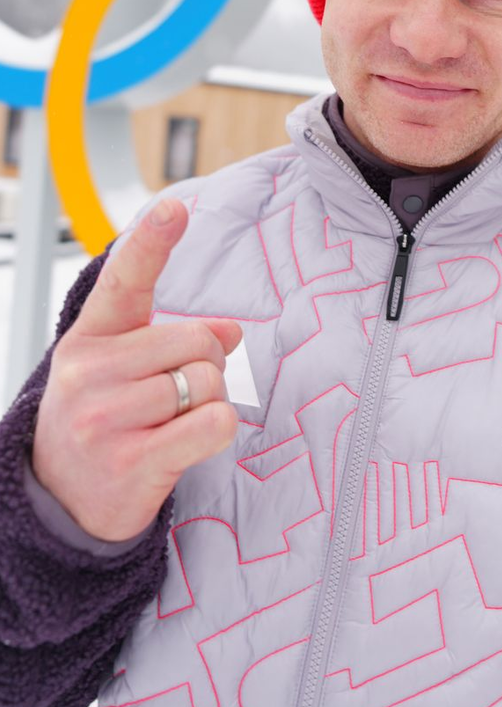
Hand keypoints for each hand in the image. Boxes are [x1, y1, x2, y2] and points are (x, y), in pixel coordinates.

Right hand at [31, 198, 241, 541]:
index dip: (152, 241)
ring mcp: (106, 419)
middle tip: (174, 392)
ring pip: (210, 381)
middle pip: (198, 339)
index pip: (124, 280)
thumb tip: (232, 328)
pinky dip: (216, 430)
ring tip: (169, 422)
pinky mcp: (132, 462)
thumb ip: (175, 336)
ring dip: (207, 401)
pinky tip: (183, 443)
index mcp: (91, 338)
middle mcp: (90, 373)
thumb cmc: (105, 418)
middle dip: (206, 362)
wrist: (63, 499)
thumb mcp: (126, 367)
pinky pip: (215, 422)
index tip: (174, 207)